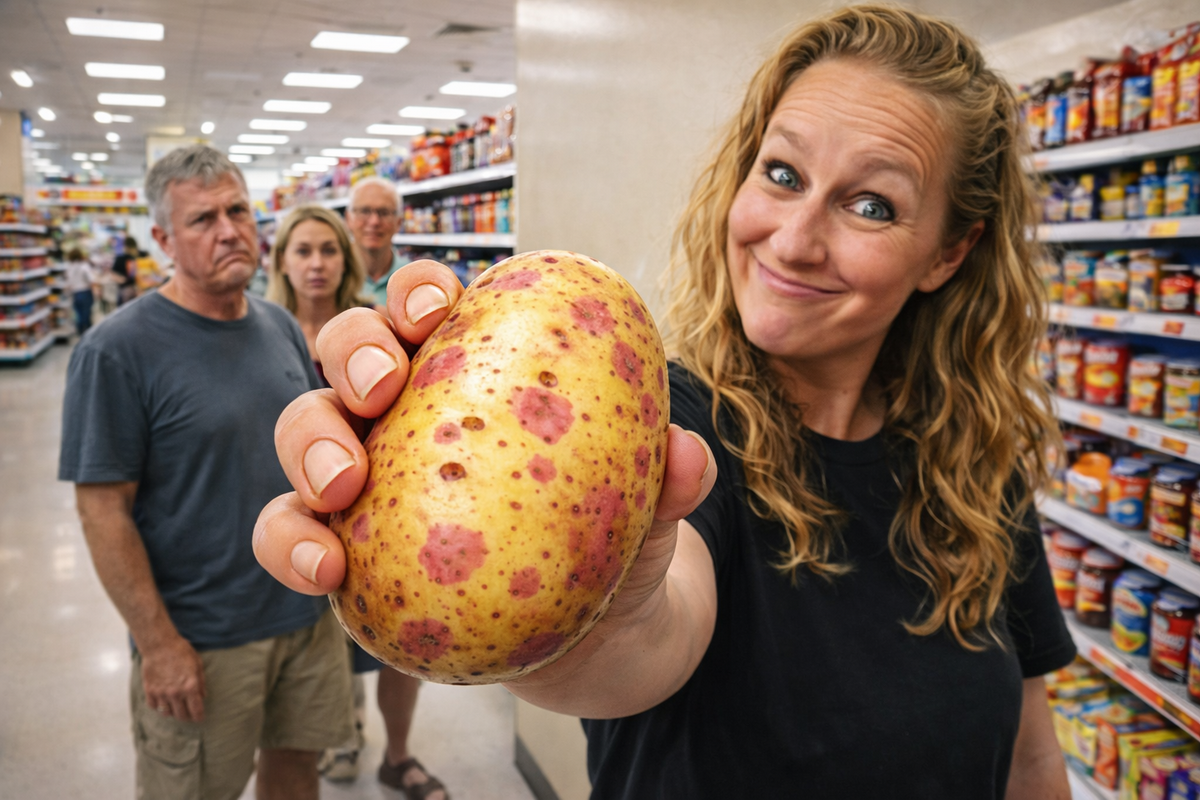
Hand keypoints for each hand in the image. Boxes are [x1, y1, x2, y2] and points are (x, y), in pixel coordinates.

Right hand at [140, 635, 205, 721]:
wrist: (160, 645)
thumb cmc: (181, 651)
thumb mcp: (197, 664)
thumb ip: (201, 682)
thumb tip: (203, 696)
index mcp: (190, 687)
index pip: (196, 710)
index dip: (199, 717)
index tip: (200, 718)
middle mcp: (176, 693)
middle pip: (181, 715)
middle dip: (187, 717)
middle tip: (189, 714)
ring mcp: (161, 693)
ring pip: (166, 713)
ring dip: (172, 713)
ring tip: (176, 708)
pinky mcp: (149, 690)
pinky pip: (154, 706)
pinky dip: (159, 707)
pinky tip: (163, 702)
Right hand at [252, 259, 715, 624]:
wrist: (597, 637)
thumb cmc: (613, 542)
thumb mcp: (646, 511)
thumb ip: (665, 480)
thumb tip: (687, 454)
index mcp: (471, 375)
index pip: (432, 308)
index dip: (420, 291)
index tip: (440, 310)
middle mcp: (406, 414)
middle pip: (351, 352)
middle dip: (351, 352)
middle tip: (380, 391)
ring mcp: (364, 480)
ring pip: (305, 430)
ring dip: (310, 444)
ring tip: (340, 485)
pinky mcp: (340, 549)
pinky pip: (290, 532)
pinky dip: (291, 543)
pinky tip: (325, 570)